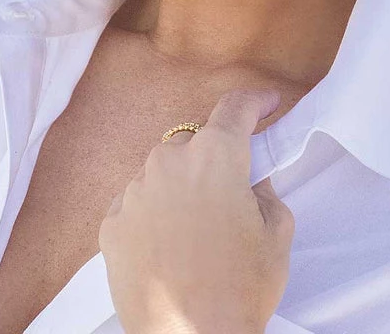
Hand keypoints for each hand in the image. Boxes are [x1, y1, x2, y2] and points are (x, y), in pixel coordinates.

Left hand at [98, 88, 294, 333]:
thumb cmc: (241, 288)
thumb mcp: (277, 232)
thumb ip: (264, 188)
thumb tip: (248, 179)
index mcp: (215, 154)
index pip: (235, 108)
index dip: (256, 102)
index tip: (267, 104)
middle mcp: (169, 160)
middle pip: (196, 143)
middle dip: (215, 160)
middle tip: (231, 195)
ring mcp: (134, 191)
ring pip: (163, 172)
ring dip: (181, 188)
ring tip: (197, 232)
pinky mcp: (111, 223)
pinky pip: (137, 203)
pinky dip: (153, 214)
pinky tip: (169, 246)